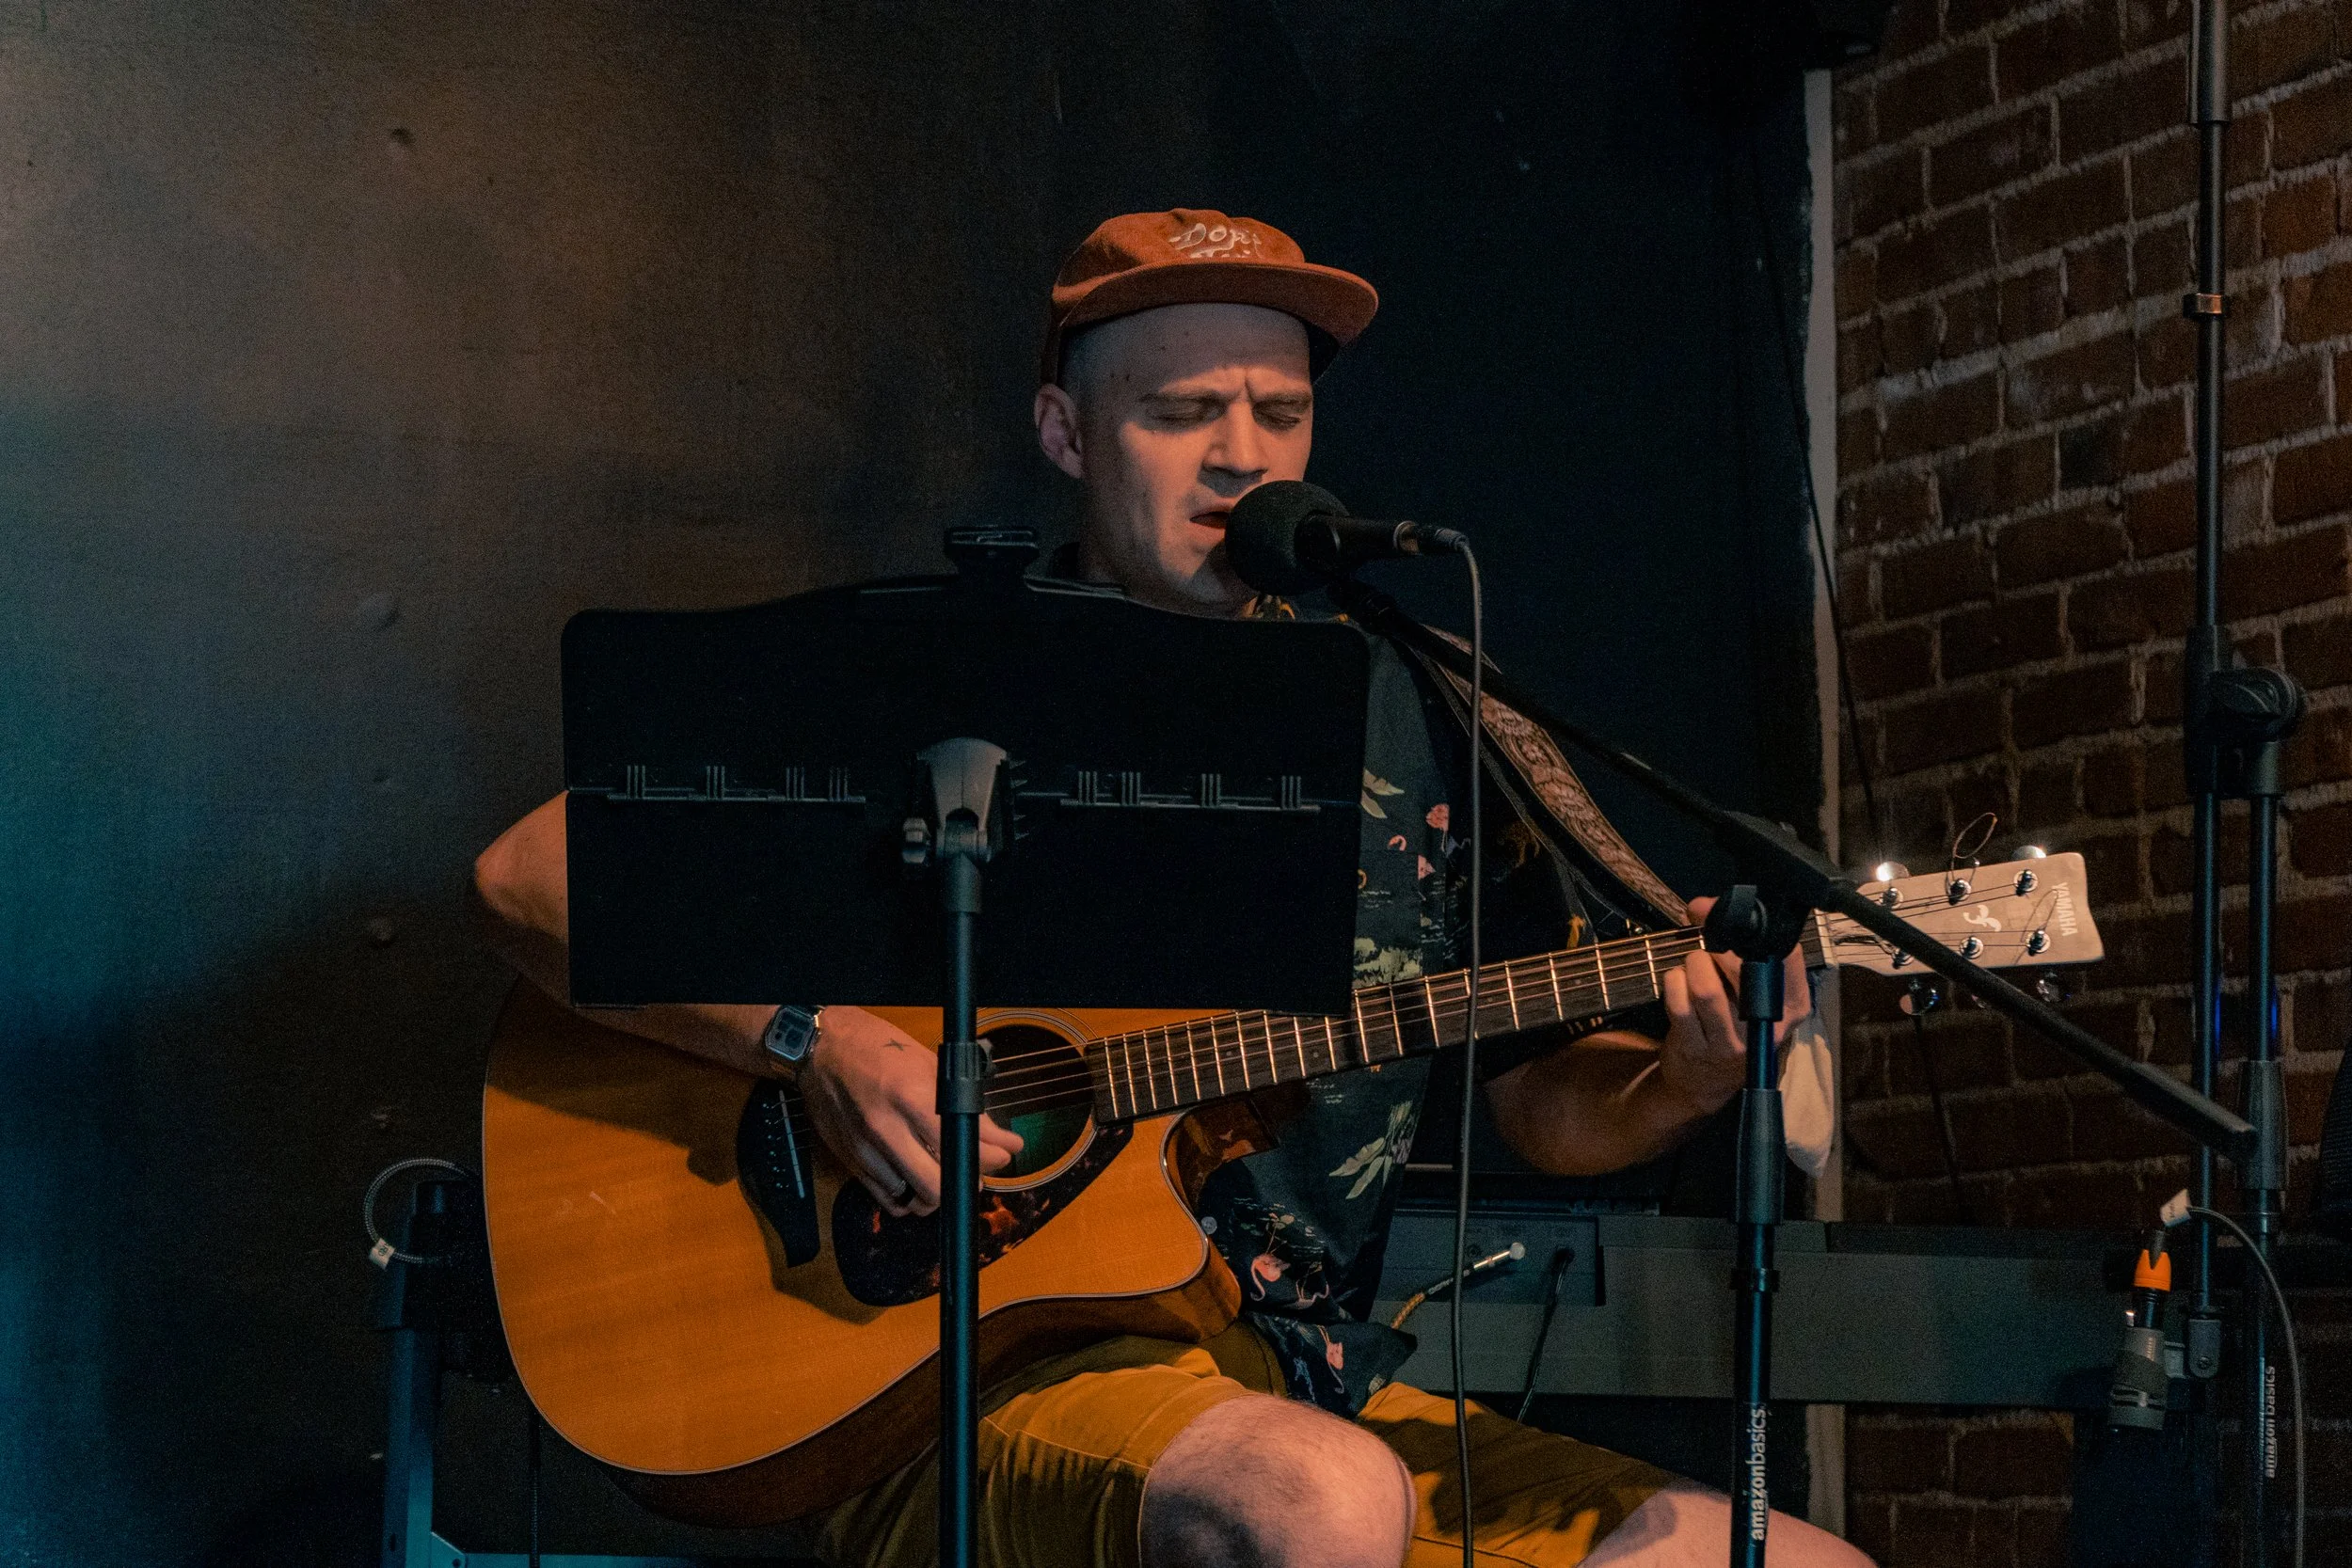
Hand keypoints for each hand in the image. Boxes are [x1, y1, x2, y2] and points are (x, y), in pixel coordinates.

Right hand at [794, 1007, 1023, 1216]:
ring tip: (947, 1174)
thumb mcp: (929, 1065)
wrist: (820, 1048)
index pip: (957, 1144)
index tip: (1005, 1154)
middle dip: (964, 1183)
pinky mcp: (850, 1163)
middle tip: (974, 1169)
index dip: (990, 1156)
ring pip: (912, 1199)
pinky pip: (887, 1200)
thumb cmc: (880, 1048)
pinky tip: (918, 1183)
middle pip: (935, 1186)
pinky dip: (909, 1199)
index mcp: (910, 1097)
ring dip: (937, 1193)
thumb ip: (964, 1105)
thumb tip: (1001, 1140)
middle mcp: (886, 1129)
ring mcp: (865, 1150)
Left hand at [1654, 895, 1813, 1121]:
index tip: (1728, 912)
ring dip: (1694, 964)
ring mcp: (1731, 1043)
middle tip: (1707, 938)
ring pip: (1707, 989)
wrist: (1705, 1084)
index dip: (1756, 927)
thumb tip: (1706, 905)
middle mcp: (1766, 1027)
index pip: (1786, 956)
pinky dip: (1674, 982)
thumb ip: (1745, 953)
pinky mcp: (1697, 1049)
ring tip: (1694, 962)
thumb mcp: (1756, 996)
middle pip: (1744, 969)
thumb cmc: (1734, 1025)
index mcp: (1792, 1007)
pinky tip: (1677, 980)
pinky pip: (1679, 1005)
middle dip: (1719, 944)